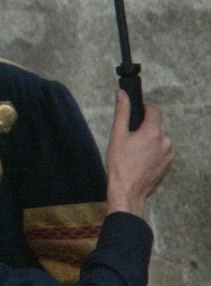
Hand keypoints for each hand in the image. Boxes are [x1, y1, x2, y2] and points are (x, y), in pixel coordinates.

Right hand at [105, 91, 172, 215]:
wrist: (127, 191)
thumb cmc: (120, 165)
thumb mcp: (117, 136)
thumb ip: (122, 112)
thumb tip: (122, 94)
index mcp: (152, 131)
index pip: (154, 111)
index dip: (145, 110)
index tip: (137, 116)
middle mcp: (165, 141)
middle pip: (155, 128)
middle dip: (143, 131)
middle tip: (128, 143)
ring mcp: (168, 154)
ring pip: (158, 141)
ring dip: (148, 144)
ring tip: (134, 156)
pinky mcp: (168, 165)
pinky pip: (161, 154)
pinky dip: (152, 155)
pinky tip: (140, 164)